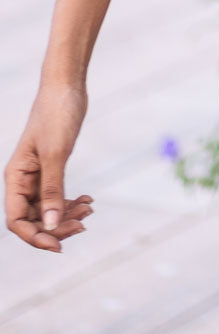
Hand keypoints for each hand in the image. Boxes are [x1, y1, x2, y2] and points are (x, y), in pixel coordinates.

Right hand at [5, 82, 92, 252]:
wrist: (66, 87)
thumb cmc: (56, 114)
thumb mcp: (55, 154)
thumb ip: (51, 190)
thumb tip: (50, 226)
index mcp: (15, 177)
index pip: (16, 220)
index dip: (34, 237)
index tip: (58, 246)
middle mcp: (22, 180)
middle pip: (33, 219)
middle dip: (56, 227)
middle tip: (83, 225)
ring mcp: (37, 175)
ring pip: (47, 209)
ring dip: (66, 215)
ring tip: (89, 211)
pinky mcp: (52, 168)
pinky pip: (57, 196)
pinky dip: (71, 202)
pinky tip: (88, 200)